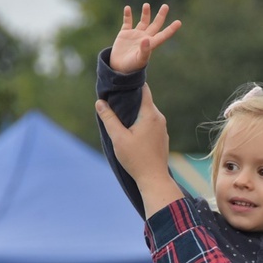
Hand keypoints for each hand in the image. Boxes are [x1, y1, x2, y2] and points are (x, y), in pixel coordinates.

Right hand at [95, 84, 182, 216]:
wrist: (154, 179)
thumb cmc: (136, 159)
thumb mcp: (118, 138)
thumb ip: (109, 119)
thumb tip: (100, 102)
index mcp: (150, 114)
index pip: (144, 89)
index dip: (132, 83)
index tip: (120, 83)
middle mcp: (159, 118)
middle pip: (144, 101)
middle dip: (130, 99)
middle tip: (114, 100)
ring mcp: (162, 128)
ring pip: (147, 113)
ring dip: (135, 112)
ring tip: (120, 116)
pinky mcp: (161, 137)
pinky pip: (150, 123)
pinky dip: (141, 122)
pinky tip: (130, 130)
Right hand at [110, 3, 181, 73]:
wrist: (118, 69)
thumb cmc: (132, 67)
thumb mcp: (139, 59)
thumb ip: (144, 50)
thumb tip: (146, 39)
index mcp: (151, 44)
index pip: (163, 35)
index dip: (171, 29)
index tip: (179, 22)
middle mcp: (145, 38)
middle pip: (155, 25)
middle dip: (160, 16)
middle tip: (166, 6)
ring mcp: (135, 35)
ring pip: (143, 21)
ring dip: (145, 13)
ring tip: (146, 5)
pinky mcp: (125, 34)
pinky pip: (127, 22)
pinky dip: (127, 15)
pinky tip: (127, 8)